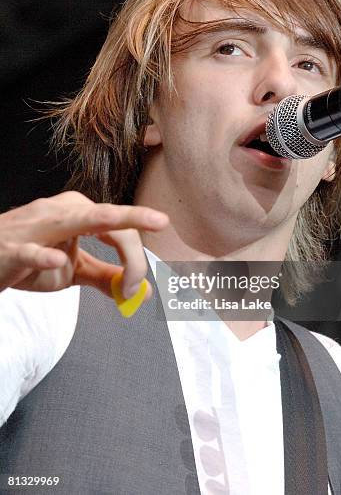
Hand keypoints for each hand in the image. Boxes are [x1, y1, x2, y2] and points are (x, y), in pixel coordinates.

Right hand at [0, 191, 168, 298]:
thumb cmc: (30, 258)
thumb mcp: (73, 269)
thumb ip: (106, 277)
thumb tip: (143, 292)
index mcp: (79, 213)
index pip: (118, 229)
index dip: (134, 260)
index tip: (135, 290)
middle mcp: (61, 211)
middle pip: (105, 218)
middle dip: (132, 220)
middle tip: (162, 222)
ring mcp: (35, 227)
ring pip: (71, 220)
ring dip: (100, 222)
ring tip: (121, 221)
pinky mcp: (12, 248)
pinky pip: (29, 251)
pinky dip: (41, 255)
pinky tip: (54, 259)